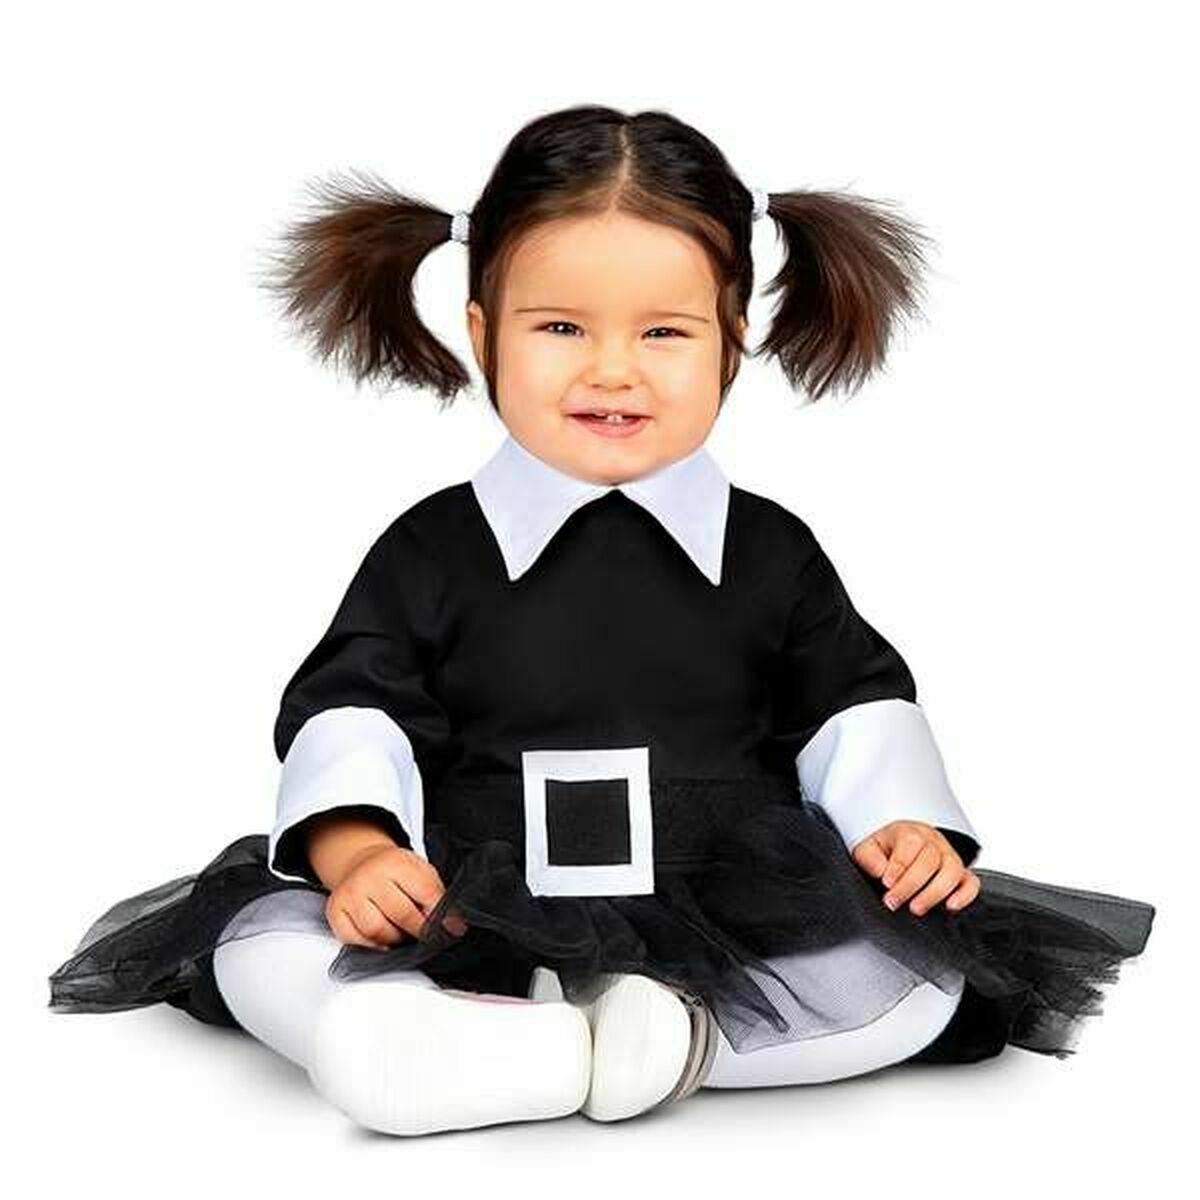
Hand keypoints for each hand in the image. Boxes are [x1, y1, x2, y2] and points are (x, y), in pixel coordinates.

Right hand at [324, 843, 469, 948]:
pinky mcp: (336, 911)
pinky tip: (381, 938)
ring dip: (394, 939)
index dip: (440, 914)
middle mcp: (370, 876)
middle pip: (402, 915)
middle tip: (425, 934)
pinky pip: (355, 941)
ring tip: (401, 931)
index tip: (451, 928)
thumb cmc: (395, 872)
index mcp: (396, 863)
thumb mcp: (420, 872)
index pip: (424, 892)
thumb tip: (453, 926)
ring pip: (378, 931)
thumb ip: (437, 895)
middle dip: (419, 930)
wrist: (361, 864)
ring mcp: (350, 894)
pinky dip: (372, 946)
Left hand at [851, 820, 979, 916]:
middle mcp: (933, 842)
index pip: (911, 844)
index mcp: (910, 832)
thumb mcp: (868, 849)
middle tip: (894, 902)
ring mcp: (949, 857)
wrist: (898, 848)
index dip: (899, 866)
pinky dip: (965, 895)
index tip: (886, 883)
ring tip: (916, 908)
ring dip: (935, 892)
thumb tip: (881, 872)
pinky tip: (951, 906)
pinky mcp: (961, 873)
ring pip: (953, 870)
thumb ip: (870, 858)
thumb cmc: (884, 850)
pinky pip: (972, 882)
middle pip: (931, 859)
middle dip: (911, 885)